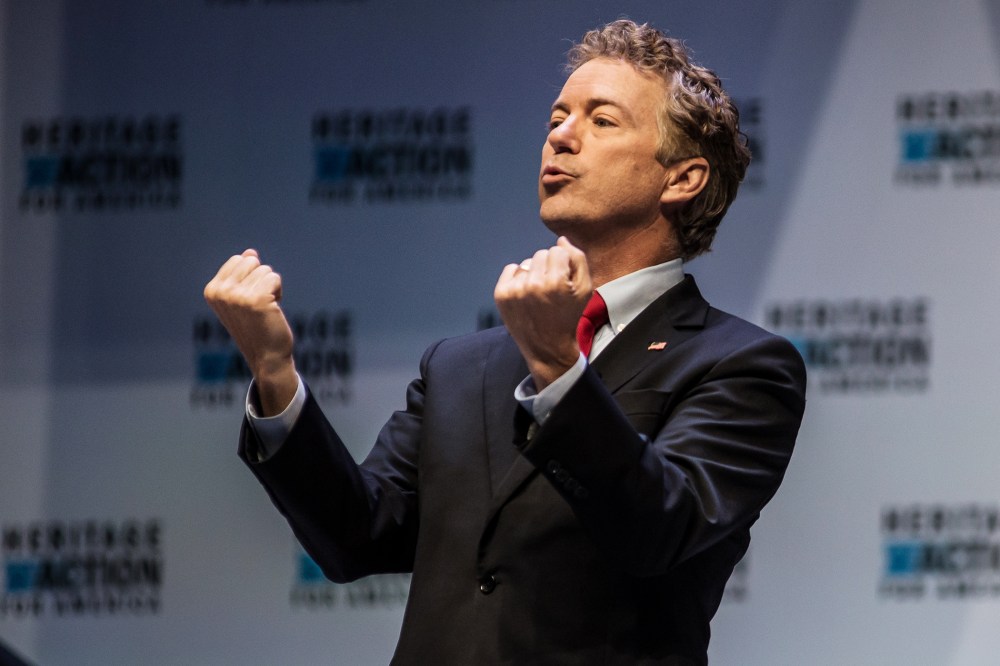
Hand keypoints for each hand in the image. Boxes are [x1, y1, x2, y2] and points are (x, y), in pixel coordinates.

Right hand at [203, 249, 296, 414]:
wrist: (267, 356)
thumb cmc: (256, 325)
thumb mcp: (243, 297)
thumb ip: (244, 274)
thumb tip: (250, 252)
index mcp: (212, 291)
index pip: (238, 259)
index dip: (250, 276)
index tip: (248, 300)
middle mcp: (220, 292)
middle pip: (251, 261)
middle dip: (261, 279)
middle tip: (259, 304)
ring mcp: (237, 296)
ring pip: (265, 269)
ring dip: (271, 288)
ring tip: (265, 309)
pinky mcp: (257, 299)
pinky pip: (274, 278)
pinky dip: (278, 292)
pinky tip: (272, 310)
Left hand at [494, 236, 591, 389]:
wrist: (547, 347)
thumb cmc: (568, 316)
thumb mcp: (585, 289)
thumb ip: (578, 259)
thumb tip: (561, 240)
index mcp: (556, 282)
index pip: (557, 250)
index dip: (563, 264)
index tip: (563, 281)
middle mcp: (533, 284)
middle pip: (541, 254)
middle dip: (548, 267)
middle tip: (551, 289)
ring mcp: (514, 290)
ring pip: (527, 262)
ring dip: (533, 273)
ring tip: (538, 294)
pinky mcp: (501, 294)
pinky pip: (510, 268)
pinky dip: (517, 277)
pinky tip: (525, 294)